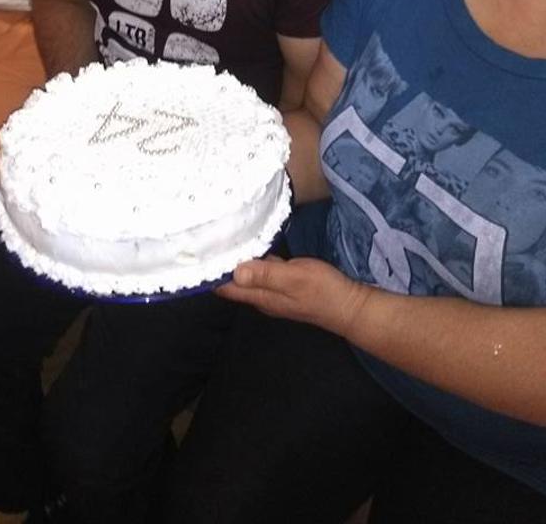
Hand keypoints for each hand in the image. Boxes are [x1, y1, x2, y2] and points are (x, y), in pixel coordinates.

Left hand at [218, 255, 369, 339]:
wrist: (349, 306)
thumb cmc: (322, 290)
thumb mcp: (293, 277)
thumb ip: (265, 274)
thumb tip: (235, 271)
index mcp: (261, 296)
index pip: (227, 288)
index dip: (211, 275)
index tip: (196, 255)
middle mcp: (263, 297)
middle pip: (234, 283)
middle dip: (221, 266)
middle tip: (207, 240)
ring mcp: (275, 292)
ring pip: (249, 277)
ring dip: (238, 262)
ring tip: (225, 240)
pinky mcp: (286, 286)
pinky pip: (263, 273)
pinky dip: (255, 261)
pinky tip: (255, 247)